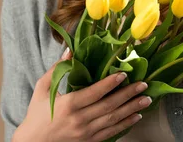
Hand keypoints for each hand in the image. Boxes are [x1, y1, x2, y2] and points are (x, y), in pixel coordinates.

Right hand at [14, 48, 151, 141]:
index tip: (124, 74)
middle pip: (108, 106)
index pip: (94, 93)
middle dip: (128, 94)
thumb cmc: (36, 115)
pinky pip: (111, 132)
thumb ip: (56, 70)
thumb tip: (69, 50)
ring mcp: (85, 133)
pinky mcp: (89, 141)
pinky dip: (125, 124)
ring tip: (146, 99)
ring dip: (132, 109)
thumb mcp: (42, 90)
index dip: (110, 83)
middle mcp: (79, 120)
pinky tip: (136, 116)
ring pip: (113, 119)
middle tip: (144, 84)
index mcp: (68, 105)